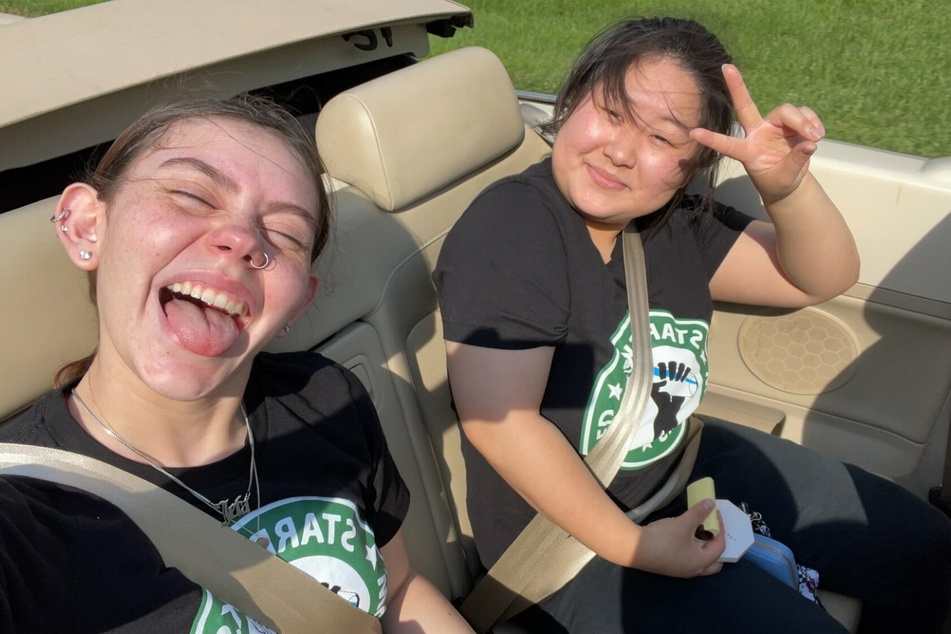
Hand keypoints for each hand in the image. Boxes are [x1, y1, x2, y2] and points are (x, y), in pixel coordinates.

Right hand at [633, 500, 725, 577]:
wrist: (635, 548)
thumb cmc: (664, 539)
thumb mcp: (683, 523)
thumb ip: (699, 513)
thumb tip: (710, 503)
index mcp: (701, 562)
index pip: (720, 547)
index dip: (721, 529)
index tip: (716, 514)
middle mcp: (693, 570)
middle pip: (714, 562)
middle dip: (716, 546)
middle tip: (714, 531)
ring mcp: (681, 570)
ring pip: (700, 560)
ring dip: (703, 547)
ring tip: (700, 531)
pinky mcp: (670, 566)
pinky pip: (688, 558)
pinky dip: (692, 548)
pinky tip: (685, 536)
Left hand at [690, 64, 825, 205]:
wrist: (789, 182)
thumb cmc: (779, 182)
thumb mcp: (785, 178)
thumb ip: (795, 161)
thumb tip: (809, 143)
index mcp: (747, 152)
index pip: (727, 145)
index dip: (712, 139)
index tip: (693, 133)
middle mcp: (757, 134)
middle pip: (746, 106)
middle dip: (736, 86)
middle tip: (726, 67)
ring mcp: (773, 126)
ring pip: (786, 111)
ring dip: (803, 122)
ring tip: (815, 137)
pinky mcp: (791, 123)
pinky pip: (804, 114)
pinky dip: (813, 122)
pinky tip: (818, 134)